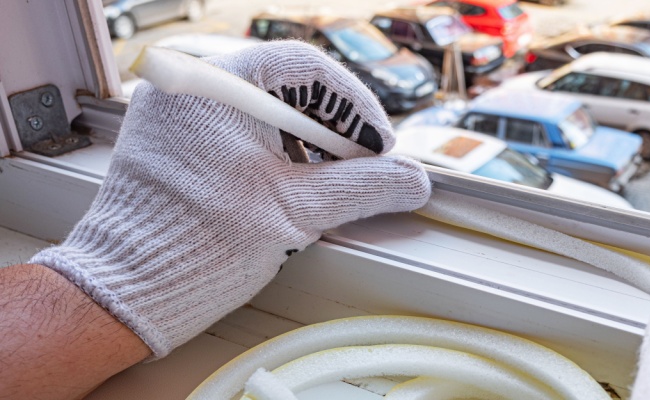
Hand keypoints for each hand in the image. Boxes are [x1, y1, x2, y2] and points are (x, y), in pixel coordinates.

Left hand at [30, 41, 430, 358]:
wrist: (129, 288)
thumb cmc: (198, 245)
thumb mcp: (299, 212)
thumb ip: (365, 188)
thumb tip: (412, 180)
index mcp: (218, 85)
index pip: (309, 69)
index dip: (357, 108)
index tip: (378, 147)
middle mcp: (191, 83)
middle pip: (287, 84)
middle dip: (333, 127)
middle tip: (360, 167)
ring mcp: (177, 107)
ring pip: (263, 105)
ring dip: (305, 140)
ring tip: (324, 182)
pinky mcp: (172, 134)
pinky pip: (235, 124)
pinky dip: (271, 148)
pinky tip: (288, 183)